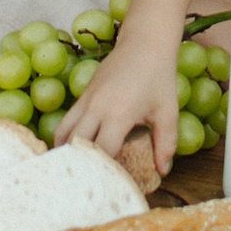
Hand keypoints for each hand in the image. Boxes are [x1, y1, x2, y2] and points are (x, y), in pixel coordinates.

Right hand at [54, 29, 178, 173]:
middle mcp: (96, 109)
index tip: (107, 187)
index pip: (101, 153)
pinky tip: (72, 150)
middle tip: (82, 186)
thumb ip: (166, 143)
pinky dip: (65, 138)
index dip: (103, 173)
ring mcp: (86, 100)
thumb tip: (163, 171)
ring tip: (73, 171)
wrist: (145, 42)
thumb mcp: (168, 111)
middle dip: (79, 167)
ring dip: (66, 153)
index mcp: (118, 115)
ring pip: (63, 133)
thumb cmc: (159, 77)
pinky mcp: (82, 94)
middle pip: (75, 147)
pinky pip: (66, 121)